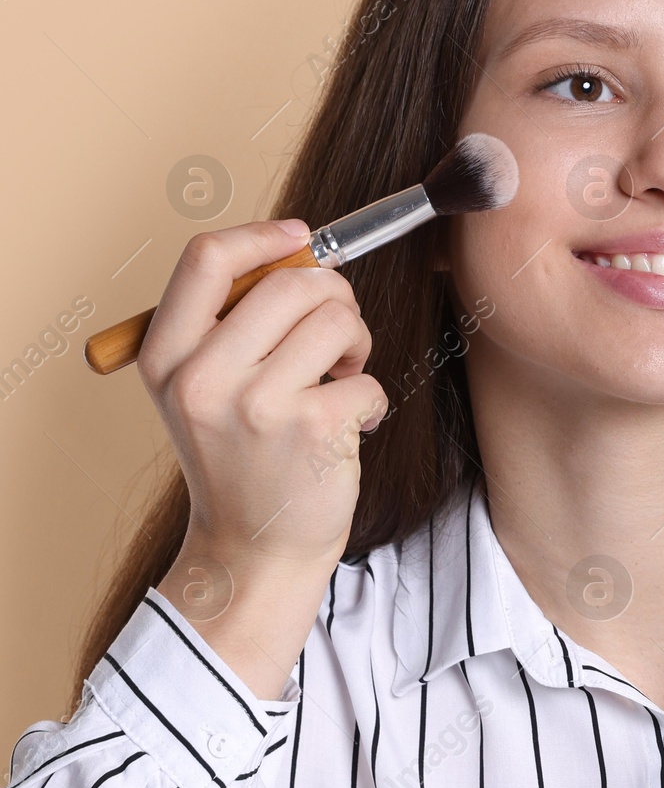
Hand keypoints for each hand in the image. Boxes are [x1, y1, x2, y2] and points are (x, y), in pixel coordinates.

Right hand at [140, 219, 389, 696]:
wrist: (254, 550)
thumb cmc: (243, 460)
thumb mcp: (205, 390)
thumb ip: (232, 325)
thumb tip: (295, 253)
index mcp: (167, 358)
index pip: (205, 260)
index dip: (262, 236)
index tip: (301, 238)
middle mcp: (203, 378)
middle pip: (291, 282)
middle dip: (334, 296)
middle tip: (339, 333)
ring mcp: (257, 405)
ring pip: (337, 321)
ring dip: (357, 343)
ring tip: (343, 377)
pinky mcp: (312, 430)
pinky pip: (368, 378)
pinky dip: (372, 397)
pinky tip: (352, 425)